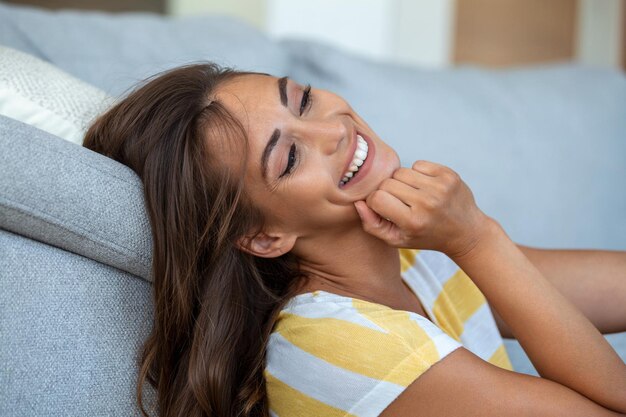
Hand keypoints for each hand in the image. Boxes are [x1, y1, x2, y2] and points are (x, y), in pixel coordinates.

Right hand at [354, 160, 493, 257]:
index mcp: (413, 221)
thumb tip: (358, 203)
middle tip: (399, 203)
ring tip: (411, 195)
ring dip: (401, 182)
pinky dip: (417, 174)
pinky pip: (418, 164)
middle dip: (388, 192)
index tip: (385, 210)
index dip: (376, 203)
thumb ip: (372, 224)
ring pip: (401, 171)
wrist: (466, 232)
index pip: (377, 198)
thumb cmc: (426, 236)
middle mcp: (427, 203)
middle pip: (387, 183)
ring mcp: (440, 187)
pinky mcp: (449, 175)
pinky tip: (425, 188)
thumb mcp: (397, 239)